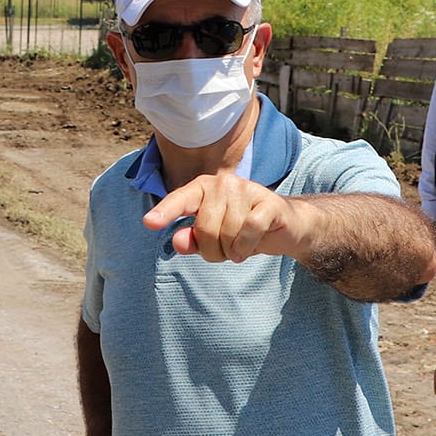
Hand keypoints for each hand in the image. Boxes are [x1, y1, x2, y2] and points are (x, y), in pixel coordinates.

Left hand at [142, 171, 309, 262]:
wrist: (285, 227)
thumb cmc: (241, 231)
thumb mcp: (213, 239)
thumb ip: (193, 240)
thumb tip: (177, 241)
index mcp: (202, 188)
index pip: (180, 200)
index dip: (165, 212)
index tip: (149, 222)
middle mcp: (222, 183)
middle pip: (205, 228)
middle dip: (213, 250)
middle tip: (225, 251)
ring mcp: (246, 189)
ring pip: (227, 232)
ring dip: (232, 250)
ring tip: (240, 247)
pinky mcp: (268, 202)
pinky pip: (249, 229)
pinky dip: (246, 246)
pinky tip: (250, 247)